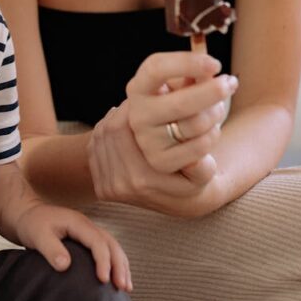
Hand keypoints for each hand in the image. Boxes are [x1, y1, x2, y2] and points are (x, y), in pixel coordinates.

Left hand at [14, 203, 131, 292]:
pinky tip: (118, 276)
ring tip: (126, 285)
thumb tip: (65, 265)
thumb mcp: (38, 235)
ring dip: (121, 265)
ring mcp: (89, 231)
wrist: (28, 213)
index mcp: (78, 223)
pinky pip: (107, 249)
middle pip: (111, 244)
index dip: (103, 261)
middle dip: (119, 265)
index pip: (98, 242)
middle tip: (122, 286)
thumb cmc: (33, 223)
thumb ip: (51, 249)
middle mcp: (88, 226)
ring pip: (113, 246)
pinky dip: (116, 263)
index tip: (103, 279)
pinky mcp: (87, 238)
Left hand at [88, 100, 215, 214]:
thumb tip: (193, 158)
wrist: (183, 204)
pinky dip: (105, 134)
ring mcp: (107, 188)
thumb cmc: (195, 180)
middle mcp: (119, 186)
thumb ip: (200, 165)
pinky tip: (121, 126)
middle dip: (121, 111)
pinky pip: (95, 150)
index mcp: (141, 180)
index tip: (144, 95)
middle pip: (108, 132)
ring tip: (130, 111)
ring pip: (99, 138)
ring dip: (112, 121)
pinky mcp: (101, 188)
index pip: (122, 129)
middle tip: (136, 98)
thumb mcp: (204, 172)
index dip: (131, 107)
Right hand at [125, 52, 237, 181]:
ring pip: (196, 125)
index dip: (187, 63)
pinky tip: (210, 132)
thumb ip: (193, 75)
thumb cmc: (177, 105)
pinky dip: (212, 135)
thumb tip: (210, 70)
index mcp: (138, 89)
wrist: (166, 142)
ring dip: (215, 114)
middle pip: (181, 102)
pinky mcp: (161, 163)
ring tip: (216, 110)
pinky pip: (201, 146)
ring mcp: (147, 142)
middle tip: (231, 83)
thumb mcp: (180, 85)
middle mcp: (138, 116)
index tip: (215, 64)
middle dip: (214, 91)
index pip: (155, 68)